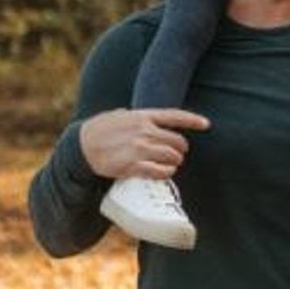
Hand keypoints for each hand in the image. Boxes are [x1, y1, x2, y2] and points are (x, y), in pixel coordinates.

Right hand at [80, 108, 209, 179]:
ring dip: (174, 162)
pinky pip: (159, 171)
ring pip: (171, 157)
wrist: (82, 145)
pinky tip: (165, 173)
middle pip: (177, 141)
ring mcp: (140, 148)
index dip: (193, 120)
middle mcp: (144, 130)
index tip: (206, 124)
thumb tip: (150, 120)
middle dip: (180, 150)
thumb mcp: (121, 115)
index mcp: (143, 116)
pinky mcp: (133, 165)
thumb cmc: (102, 129)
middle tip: (177, 154)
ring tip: (171, 164)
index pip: (174, 116)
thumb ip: (138, 117)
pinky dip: (166, 173)